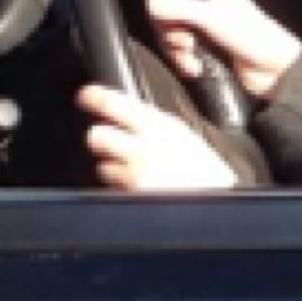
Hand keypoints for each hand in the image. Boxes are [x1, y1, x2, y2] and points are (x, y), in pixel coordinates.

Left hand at [77, 80, 243, 192]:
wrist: (216, 205)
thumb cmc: (207, 173)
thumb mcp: (187, 138)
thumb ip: (156, 126)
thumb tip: (129, 117)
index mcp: (160, 126)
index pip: (114, 103)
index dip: (94, 97)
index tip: (85, 96)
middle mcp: (144, 147)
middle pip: (97, 135)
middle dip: (100, 139)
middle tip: (110, 142)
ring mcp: (135, 174)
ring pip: (102, 165)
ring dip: (111, 167)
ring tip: (134, 171)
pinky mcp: (130, 195)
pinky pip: (113, 188)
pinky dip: (120, 187)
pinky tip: (138, 187)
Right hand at [146, 0, 301, 104]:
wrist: (274, 71)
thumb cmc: (252, 38)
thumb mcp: (212, 17)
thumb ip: (179, 7)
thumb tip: (150, 3)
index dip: (162, 6)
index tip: (170, 23)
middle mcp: (204, 1)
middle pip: (164, 14)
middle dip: (171, 34)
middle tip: (186, 43)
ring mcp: (203, 25)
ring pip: (170, 34)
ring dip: (177, 51)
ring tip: (192, 60)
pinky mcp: (204, 46)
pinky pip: (179, 51)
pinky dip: (183, 61)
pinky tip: (195, 67)